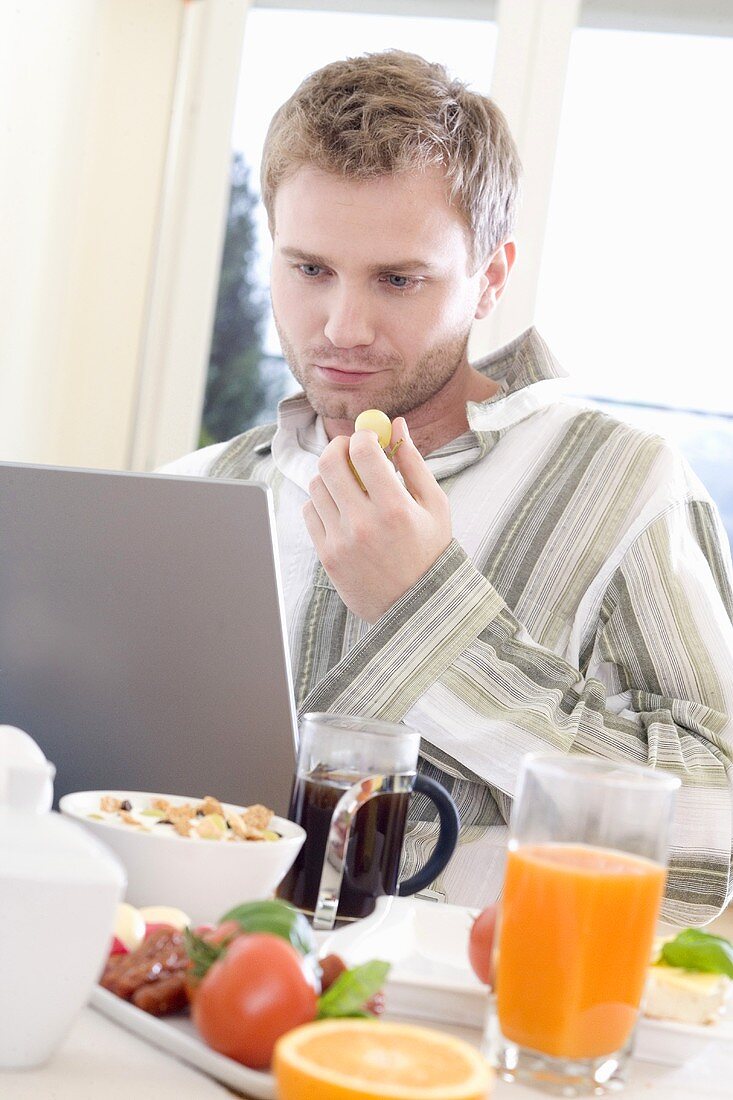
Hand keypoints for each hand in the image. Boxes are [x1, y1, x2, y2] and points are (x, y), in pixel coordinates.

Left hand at [303, 418, 451, 622]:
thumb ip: (413, 462)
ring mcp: (340, 542)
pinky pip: (310, 511)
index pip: (363, 452)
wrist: (416, 608)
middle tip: (350, 450)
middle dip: (338, 447)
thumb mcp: (434, 506)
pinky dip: (322, 502)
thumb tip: (396, 425)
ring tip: (350, 484)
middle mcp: (363, 524)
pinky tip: (342, 509)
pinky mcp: (326, 556)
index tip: (369, 438)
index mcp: (395, 509)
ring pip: (316, 486)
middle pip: (330, 463)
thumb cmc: (430, 551)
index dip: (363, 436)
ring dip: (331, 475)